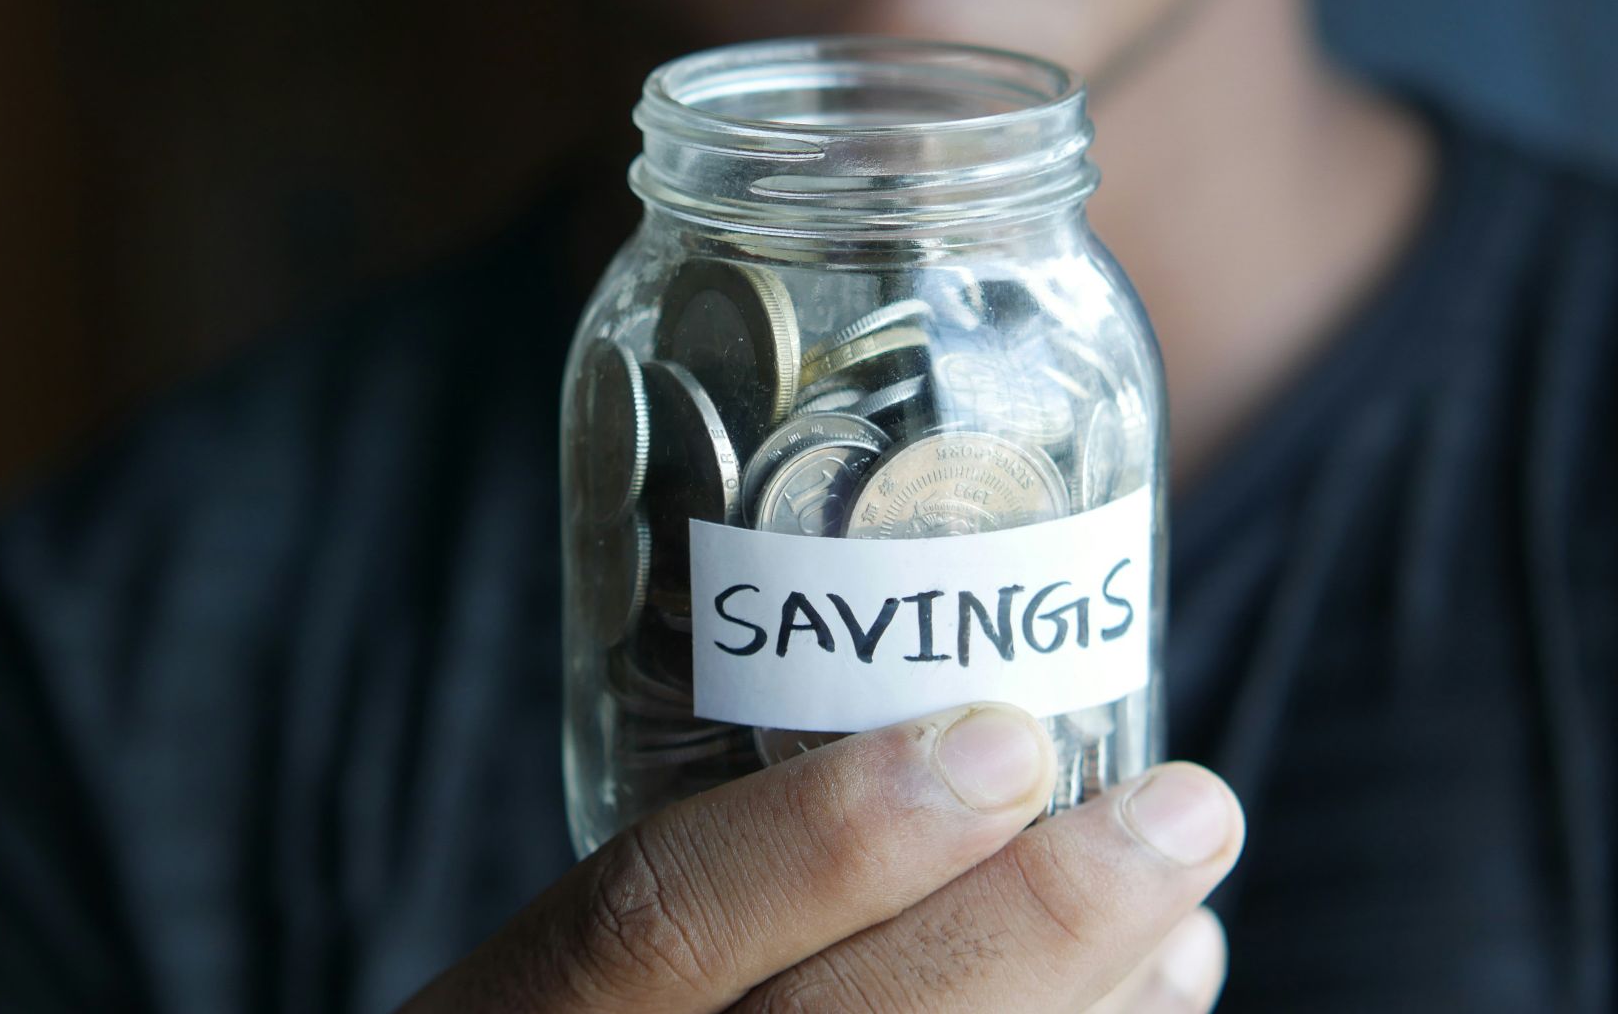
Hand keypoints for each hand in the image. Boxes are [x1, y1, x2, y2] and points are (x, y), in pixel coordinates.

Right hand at [403, 703, 1243, 1012]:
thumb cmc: (594, 1009)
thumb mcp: (584, 934)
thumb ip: (695, 859)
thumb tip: (953, 707)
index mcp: (504, 1012)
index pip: (643, 921)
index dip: (820, 836)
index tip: (994, 742)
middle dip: (1029, 931)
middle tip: (1182, 812)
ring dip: (1090, 1012)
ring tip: (1187, 915)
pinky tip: (1147, 1002)